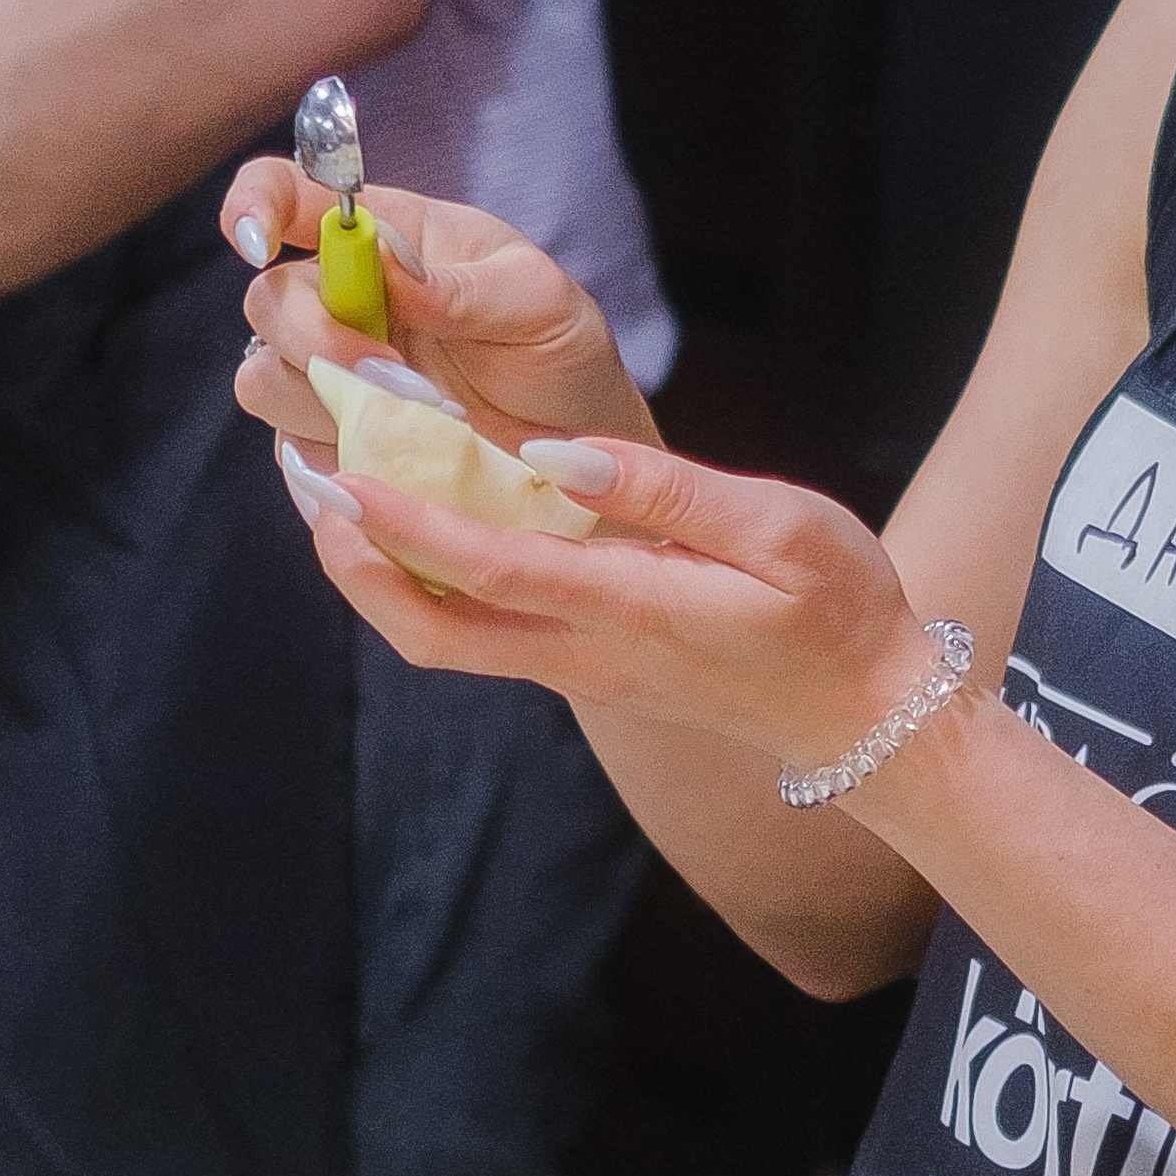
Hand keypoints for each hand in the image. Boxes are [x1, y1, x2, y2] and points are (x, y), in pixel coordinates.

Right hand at [223, 159, 655, 457]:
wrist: (575, 442)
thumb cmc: (555, 350)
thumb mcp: (538, 303)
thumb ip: (465, 285)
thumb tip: (392, 265)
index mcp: (382, 233)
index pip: (287, 193)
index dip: (255, 205)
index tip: (260, 242)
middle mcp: (339, 298)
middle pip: (266, 300)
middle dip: (314, 338)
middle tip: (394, 374)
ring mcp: (326, 373)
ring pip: (265, 381)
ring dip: (332, 401)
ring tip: (427, 418)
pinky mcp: (329, 440)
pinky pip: (295, 451)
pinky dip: (339, 455)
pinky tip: (403, 460)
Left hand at [283, 433, 944, 773]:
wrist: (868, 716)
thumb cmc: (840, 608)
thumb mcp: (784, 527)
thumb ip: (672, 490)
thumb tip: (556, 458)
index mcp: (632, 609)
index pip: (489, 569)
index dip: (403, 522)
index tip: (339, 468)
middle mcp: (587, 654)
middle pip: (433, 630)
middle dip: (356, 560)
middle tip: (308, 478)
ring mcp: (582, 671)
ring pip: (446, 640)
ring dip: (378, 573)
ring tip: (336, 491)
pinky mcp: (587, 669)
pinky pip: (479, 634)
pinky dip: (424, 582)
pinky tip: (414, 520)